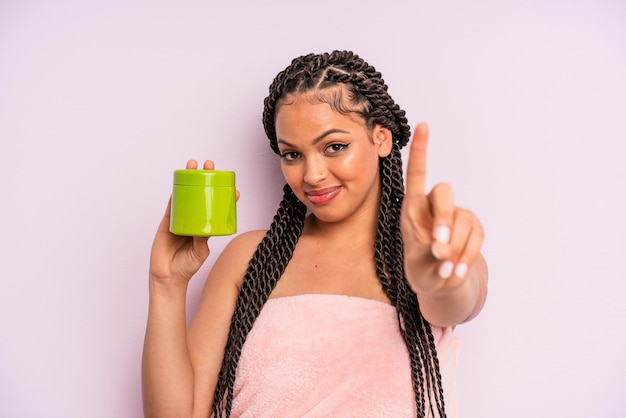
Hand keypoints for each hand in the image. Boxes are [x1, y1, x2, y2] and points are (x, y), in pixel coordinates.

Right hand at [148, 160, 213, 284]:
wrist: (168, 276)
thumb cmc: (187, 266)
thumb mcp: (200, 252)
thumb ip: (201, 241)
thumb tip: (204, 229)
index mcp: (205, 227)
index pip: (217, 209)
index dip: (224, 197)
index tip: (234, 188)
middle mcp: (194, 220)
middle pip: (201, 195)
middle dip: (206, 179)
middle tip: (211, 166)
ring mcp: (181, 219)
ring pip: (186, 195)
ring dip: (189, 179)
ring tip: (193, 165)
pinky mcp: (168, 222)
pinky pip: (172, 205)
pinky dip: (175, 193)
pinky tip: (178, 181)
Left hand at [401, 123, 483, 294]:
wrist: (442, 283)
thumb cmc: (422, 268)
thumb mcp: (418, 265)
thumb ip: (428, 256)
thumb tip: (441, 249)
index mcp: (412, 208)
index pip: (416, 174)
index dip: (421, 150)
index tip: (423, 125)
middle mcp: (433, 205)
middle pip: (444, 192)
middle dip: (443, 218)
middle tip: (438, 247)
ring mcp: (456, 214)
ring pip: (462, 218)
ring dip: (455, 247)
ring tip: (445, 268)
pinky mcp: (473, 225)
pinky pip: (476, 234)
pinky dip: (467, 254)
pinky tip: (457, 270)